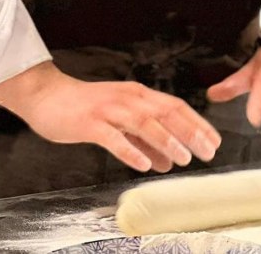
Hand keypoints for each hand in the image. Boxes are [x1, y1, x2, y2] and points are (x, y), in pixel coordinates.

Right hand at [0, 62, 220, 172]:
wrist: (46, 96)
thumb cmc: (85, 109)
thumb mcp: (120, 124)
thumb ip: (145, 142)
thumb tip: (169, 162)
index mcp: (138, 95)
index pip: (175, 107)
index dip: (196, 123)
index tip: (214, 140)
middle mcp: (128, 98)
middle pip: (165, 113)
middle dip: (190, 132)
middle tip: (208, 151)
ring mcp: (108, 109)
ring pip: (144, 123)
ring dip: (166, 141)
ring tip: (182, 158)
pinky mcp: (89, 122)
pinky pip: (112, 137)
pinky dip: (129, 150)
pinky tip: (142, 164)